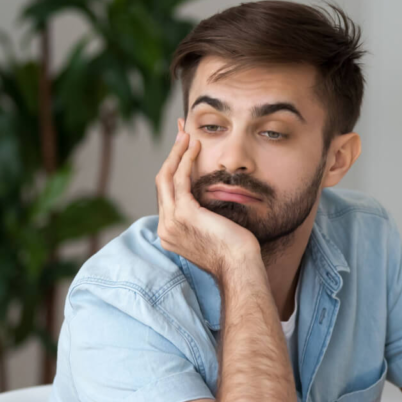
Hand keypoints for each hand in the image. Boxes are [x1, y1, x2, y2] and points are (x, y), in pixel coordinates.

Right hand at [156, 124, 260, 277]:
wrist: (239, 267)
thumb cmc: (233, 252)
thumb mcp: (210, 232)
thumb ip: (200, 219)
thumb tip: (205, 204)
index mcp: (169, 233)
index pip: (166, 195)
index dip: (172, 170)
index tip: (181, 152)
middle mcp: (165, 228)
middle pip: (161, 182)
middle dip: (171, 155)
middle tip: (181, 135)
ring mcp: (171, 221)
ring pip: (166, 177)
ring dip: (177, 153)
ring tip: (187, 135)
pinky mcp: (184, 213)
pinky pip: (180, 179)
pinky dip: (186, 160)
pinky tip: (195, 147)